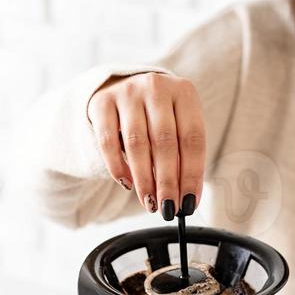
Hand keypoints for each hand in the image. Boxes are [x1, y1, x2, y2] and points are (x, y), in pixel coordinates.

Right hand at [86, 71, 205, 219]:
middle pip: (164, 142)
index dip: (192, 174)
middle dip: (167, 182)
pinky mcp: (101, 102)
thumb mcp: (178, 125)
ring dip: (144, 179)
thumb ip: (184, 157)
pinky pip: (108, 141)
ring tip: (150, 203)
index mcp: (184, 92)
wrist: (123, 86)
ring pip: (136, 143)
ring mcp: (127, 92)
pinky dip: (117, 167)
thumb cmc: (158, 114)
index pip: (192, 138)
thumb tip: (188, 200)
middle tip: (168, 208)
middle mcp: (156, 87)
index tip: (188, 203)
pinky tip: (127, 184)